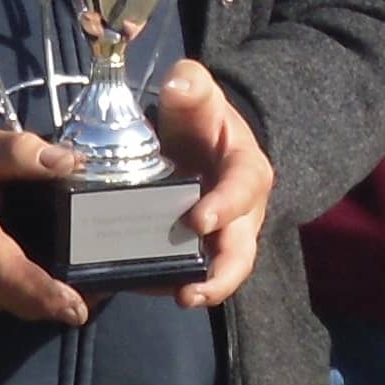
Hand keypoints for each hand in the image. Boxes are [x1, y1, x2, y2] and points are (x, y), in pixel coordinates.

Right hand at [0, 126, 91, 324]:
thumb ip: (20, 152)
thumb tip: (68, 163)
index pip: (5, 272)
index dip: (42, 293)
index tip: (76, 308)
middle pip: (20, 298)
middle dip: (62, 296)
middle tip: (106, 280)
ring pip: (17, 305)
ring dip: (47, 295)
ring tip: (79, 271)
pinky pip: (6, 304)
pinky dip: (29, 293)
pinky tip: (46, 274)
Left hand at [152, 61, 273, 306]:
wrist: (199, 141)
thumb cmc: (200, 118)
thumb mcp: (196, 94)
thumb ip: (190, 85)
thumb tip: (178, 86)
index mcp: (246, 172)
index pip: (243, 190)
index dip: (225, 207)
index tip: (198, 220)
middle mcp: (241, 213)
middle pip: (240, 251)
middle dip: (220, 275)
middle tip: (190, 293)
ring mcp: (220, 237)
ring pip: (217, 270)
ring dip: (197, 288)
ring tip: (170, 299)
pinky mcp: (196, 251)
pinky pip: (184, 272)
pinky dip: (164, 283)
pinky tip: (138, 287)